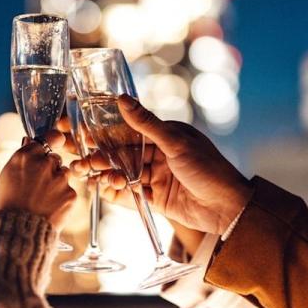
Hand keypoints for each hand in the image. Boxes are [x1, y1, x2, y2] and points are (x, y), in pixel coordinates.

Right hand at [0, 134, 75, 226]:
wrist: (19, 230)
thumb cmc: (10, 203)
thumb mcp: (7, 175)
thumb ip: (21, 157)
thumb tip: (29, 141)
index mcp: (25, 157)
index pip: (45, 141)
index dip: (47, 147)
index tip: (50, 147)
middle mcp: (43, 164)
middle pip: (54, 158)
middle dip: (50, 168)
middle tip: (39, 185)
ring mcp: (59, 179)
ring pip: (64, 173)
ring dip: (57, 182)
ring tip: (44, 198)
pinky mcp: (70, 193)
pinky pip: (69, 190)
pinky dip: (62, 198)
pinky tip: (50, 207)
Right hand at [71, 95, 251, 235]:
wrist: (228, 208)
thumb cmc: (209, 169)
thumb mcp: (176, 142)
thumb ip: (146, 123)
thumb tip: (121, 98)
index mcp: (164, 135)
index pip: (127, 130)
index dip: (102, 131)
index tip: (80, 131)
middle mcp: (158, 154)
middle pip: (121, 154)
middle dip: (99, 156)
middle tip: (78, 159)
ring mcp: (157, 177)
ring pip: (124, 174)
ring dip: (106, 174)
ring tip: (90, 176)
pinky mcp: (157, 199)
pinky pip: (131, 194)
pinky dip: (117, 193)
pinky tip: (104, 190)